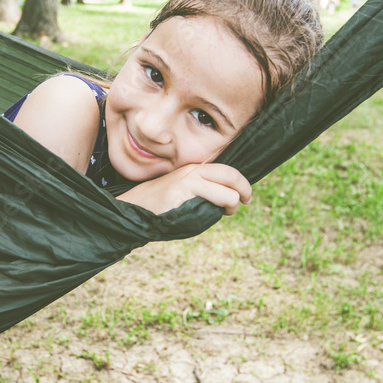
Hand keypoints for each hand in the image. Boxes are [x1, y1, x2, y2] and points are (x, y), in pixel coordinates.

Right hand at [116, 163, 251, 215]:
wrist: (135, 207)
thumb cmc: (160, 206)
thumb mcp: (183, 192)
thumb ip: (201, 190)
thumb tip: (226, 200)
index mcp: (194, 168)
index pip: (225, 170)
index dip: (240, 182)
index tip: (244, 195)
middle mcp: (194, 169)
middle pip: (232, 174)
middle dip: (245, 189)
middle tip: (247, 200)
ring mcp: (191, 178)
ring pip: (230, 188)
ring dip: (234, 203)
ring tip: (227, 211)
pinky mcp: (187, 189)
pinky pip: (220, 197)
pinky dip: (224, 207)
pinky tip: (216, 213)